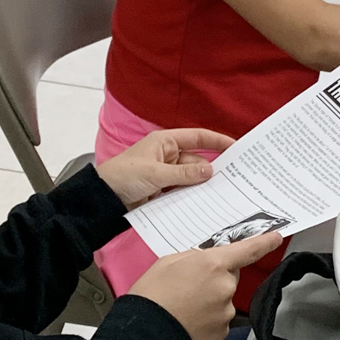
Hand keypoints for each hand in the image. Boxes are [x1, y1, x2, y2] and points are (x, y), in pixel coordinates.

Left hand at [96, 128, 234, 208]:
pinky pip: (183, 190)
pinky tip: (203, 202)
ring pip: (191, 178)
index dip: (217, 140)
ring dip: (201, 185)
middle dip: (211, 170)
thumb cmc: (124, 176)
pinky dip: (191, 195)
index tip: (236, 147)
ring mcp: (166, 173)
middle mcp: (168, 155)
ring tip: (221, 195)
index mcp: (166, 142)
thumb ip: (184, 174)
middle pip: (197, 161)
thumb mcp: (156, 174)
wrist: (103, 199)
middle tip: (233, 181)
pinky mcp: (163, 189)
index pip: (198, 137)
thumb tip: (210, 171)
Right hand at [130, 232, 283, 339]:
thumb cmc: (152, 294)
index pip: (247, 250)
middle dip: (216, 277)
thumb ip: (194, 258)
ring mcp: (226, 311)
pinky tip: (190, 319)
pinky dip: (209, 318)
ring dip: (211, 299)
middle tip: (189, 285)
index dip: (264, 243)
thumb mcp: (168, 262)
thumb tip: (205, 261)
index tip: (276, 238)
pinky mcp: (223, 331)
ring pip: (224, 299)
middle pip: (230, 276)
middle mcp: (225, 286)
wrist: (145, 333)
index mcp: (213, 264)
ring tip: (184, 305)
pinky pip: (220, 319)